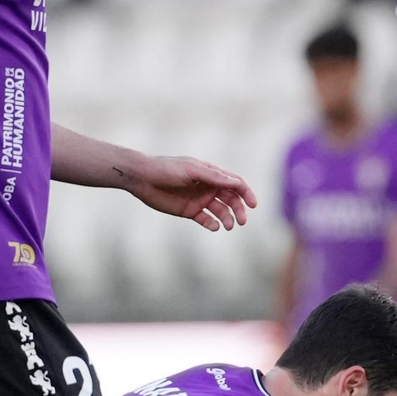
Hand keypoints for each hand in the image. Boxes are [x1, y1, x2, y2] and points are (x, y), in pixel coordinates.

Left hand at [121, 155, 258, 231]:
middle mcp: (208, 186)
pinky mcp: (190, 211)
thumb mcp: (192, 170)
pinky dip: (212, 224)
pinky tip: (214, 226)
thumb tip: (237, 183)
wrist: (142, 178)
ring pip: (221, 211)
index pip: (235, 183)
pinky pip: (206, 220)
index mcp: (211, 173)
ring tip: (228, 226)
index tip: (253, 204)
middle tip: (242, 221)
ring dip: (227, 218)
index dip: (246, 193)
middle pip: (231, 199)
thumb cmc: (166, 169)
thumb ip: (214, 177)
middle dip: (239, 210)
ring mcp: (199, 199)